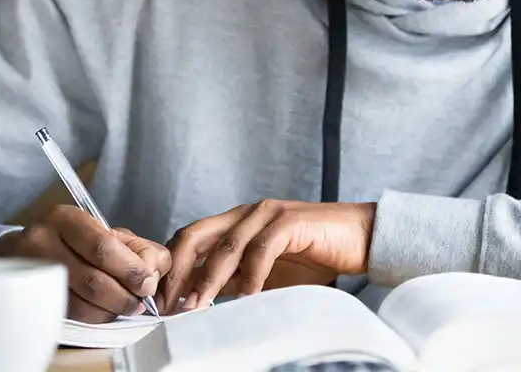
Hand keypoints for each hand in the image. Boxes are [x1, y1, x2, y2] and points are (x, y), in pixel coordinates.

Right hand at [0, 204, 169, 322]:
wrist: (21, 253)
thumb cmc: (73, 241)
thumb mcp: (105, 232)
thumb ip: (137, 247)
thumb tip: (154, 270)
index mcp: (66, 219)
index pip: (103, 247)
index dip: (131, 270)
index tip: (147, 282)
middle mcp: (43, 242)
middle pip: (93, 280)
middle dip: (124, 295)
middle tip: (139, 301)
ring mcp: (33, 273)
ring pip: (81, 304)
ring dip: (111, 310)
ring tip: (125, 306)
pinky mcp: (31, 298)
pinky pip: (70, 316)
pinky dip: (95, 318)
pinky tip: (105, 311)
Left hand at [159, 199, 375, 313]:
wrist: (360, 239)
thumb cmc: (314, 257)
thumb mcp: (264, 274)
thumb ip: (233, 280)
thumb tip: (196, 300)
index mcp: (235, 222)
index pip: (190, 240)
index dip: (170, 268)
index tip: (160, 301)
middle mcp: (246, 213)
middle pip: (196, 235)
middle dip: (177, 271)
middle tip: (169, 304)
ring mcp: (268, 214)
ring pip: (226, 246)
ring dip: (208, 279)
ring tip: (197, 307)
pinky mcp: (291, 221)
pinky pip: (262, 250)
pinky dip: (250, 276)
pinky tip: (245, 299)